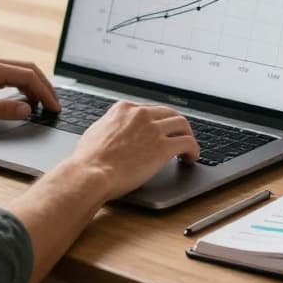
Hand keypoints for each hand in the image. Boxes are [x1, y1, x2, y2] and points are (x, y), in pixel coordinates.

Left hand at [0, 55, 60, 126]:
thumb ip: (3, 110)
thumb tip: (28, 109)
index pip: (29, 77)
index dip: (45, 93)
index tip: (55, 108)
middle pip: (29, 70)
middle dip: (45, 88)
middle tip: (55, 106)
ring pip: (21, 71)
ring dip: (35, 86)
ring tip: (43, 105)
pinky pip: (11, 74)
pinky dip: (23, 85)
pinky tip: (24, 99)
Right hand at [70, 101, 200, 198]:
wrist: (91, 173)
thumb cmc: (88, 159)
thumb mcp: (96, 131)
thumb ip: (110, 126)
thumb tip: (114, 130)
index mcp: (124, 109)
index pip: (150, 109)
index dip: (158, 121)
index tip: (162, 130)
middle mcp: (140, 114)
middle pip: (169, 113)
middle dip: (176, 126)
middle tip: (179, 137)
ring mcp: (153, 129)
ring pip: (182, 125)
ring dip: (188, 136)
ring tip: (188, 149)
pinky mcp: (163, 147)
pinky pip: (188, 143)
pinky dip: (194, 149)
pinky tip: (191, 158)